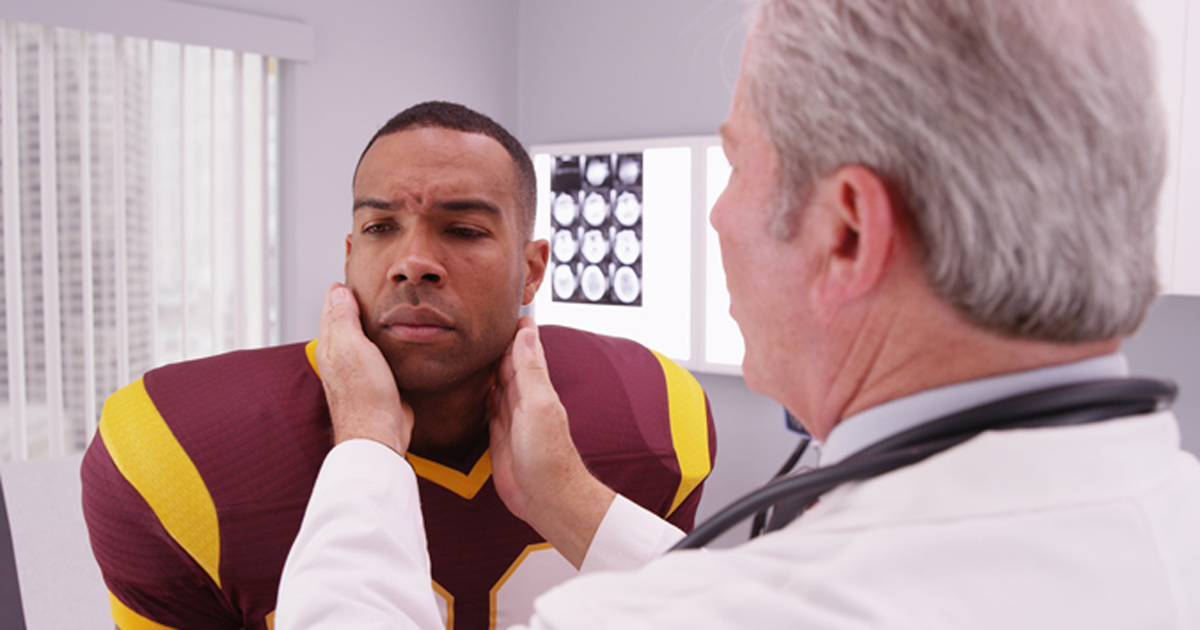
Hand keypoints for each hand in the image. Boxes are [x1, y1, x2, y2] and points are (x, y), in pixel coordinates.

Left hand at [317, 283, 412, 456]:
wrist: (379, 433)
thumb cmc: (364, 396)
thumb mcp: (352, 347)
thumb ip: (343, 319)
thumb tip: (337, 292)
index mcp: (332, 346)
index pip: (332, 309)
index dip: (341, 291)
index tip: (352, 275)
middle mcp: (342, 358)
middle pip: (346, 322)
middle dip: (353, 304)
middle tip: (366, 287)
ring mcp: (360, 371)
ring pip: (363, 339)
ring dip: (370, 324)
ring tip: (381, 308)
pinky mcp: (379, 383)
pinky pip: (380, 356)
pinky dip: (385, 344)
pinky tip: (395, 341)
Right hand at [488, 317, 615, 567]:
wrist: (546, 498)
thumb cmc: (548, 456)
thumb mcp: (538, 406)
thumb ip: (529, 370)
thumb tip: (526, 332)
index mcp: (536, 387)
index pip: (525, 348)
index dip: (517, 327)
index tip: (509, 303)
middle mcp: (524, 399)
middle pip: (508, 363)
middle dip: (499, 341)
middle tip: (483, 317)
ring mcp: (511, 417)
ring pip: (497, 382)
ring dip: (489, 364)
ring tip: (474, 343)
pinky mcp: (498, 436)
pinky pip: (487, 408)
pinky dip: (481, 393)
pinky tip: (473, 385)